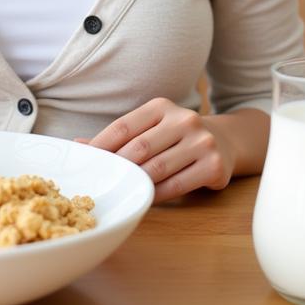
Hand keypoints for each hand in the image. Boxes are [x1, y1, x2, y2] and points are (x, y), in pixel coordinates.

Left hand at [79, 98, 236, 203]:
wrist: (225, 141)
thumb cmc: (176, 137)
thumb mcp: (151, 127)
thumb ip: (120, 137)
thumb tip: (79, 146)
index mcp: (161, 106)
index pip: (124, 126)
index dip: (101, 145)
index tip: (87, 161)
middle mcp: (184, 119)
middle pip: (139, 149)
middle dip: (119, 168)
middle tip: (103, 182)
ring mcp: (201, 142)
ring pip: (157, 169)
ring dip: (137, 183)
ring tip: (123, 191)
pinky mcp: (214, 165)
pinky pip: (177, 185)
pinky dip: (157, 195)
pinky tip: (146, 198)